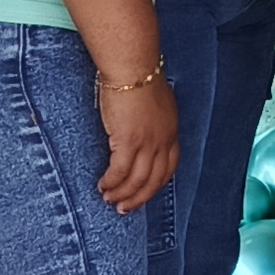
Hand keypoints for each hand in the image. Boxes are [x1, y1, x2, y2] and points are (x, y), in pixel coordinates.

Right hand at [96, 72, 180, 210]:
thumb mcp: (154, 102)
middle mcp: (163, 141)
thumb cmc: (138, 76)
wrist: (132, 66)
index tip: (144, 192)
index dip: (156, 184)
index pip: (169, 167)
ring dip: (122, 194)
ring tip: (109, 199)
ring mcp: (148, 143)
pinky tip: (103, 186)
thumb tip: (138, 131)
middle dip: (139, 197)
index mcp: (171, 131)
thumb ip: (151, 120)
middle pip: (155, 179)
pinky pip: (120, 172)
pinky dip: (111, 182)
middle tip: (125, 208)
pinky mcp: (129, 142)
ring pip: (137, 180)